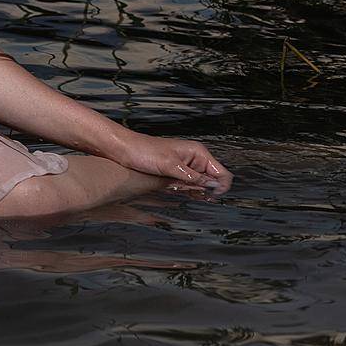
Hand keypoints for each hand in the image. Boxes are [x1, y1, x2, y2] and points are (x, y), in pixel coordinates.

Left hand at [113, 133, 232, 195]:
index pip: (223, 174)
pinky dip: (184, 190)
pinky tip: (174, 189)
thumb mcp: (170, 165)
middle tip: (187, 190)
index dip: (220, 187)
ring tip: (176, 187)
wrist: (123, 149)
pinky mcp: (176, 172)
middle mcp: (194, 159)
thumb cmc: (144, 151)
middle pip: (212, 181)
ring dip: (193, 191)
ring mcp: (185, 166)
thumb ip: (194, 176)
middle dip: (204, 190)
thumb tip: (214, 185)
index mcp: (198, 152)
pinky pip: (188, 185)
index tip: (210, 196)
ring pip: (200, 185)